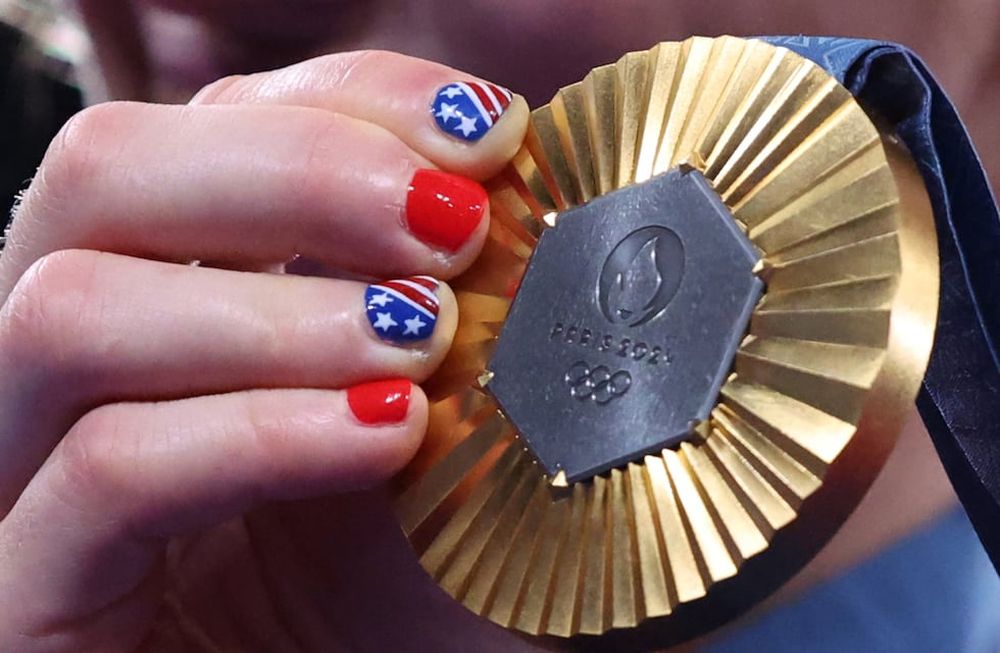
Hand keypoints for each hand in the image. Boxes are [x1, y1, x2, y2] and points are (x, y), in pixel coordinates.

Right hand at [0, 51, 539, 651]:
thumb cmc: (412, 596)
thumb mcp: (449, 419)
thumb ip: (459, 300)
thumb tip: (522, 184)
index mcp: (183, 292)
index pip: (213, 126)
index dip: (346, 98)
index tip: (487, 132)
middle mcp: (86, 363)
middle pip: (105, 172)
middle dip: (297, 168)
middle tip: (452, 223)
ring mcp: (31, 471)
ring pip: (69, 307)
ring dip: (276, 308)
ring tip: (421, 342)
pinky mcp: (33, 591)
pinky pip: (103, 471)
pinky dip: (258, 432)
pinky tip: (384, 437)